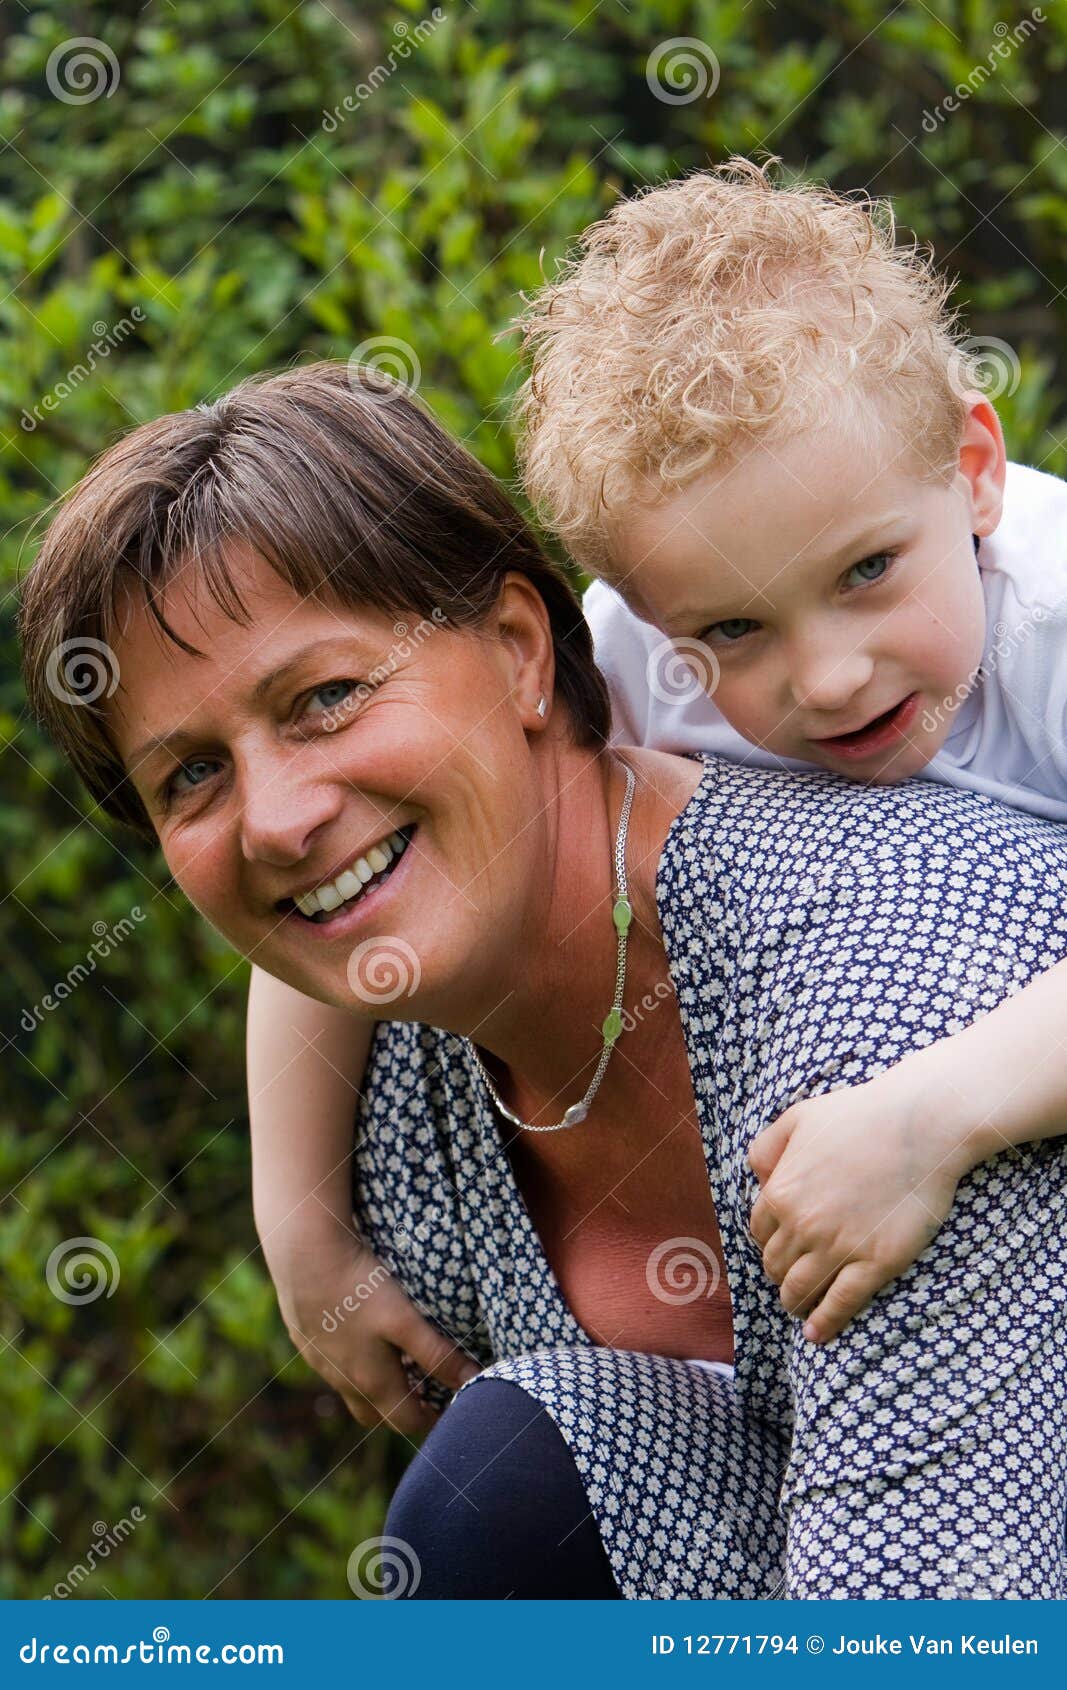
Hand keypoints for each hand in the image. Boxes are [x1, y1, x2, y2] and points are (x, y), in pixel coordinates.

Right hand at [273, 1228, 481, 1434]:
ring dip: (375, 1386)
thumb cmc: (359, 1287)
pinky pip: (331, 1363)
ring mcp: (319, 1361)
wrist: (302, 1254)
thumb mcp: (405, 1321)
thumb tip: (473, 1381)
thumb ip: (438, 1354)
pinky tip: (360, 1331)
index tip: (450, 1408)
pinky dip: (351, 1361)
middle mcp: (342, 1380)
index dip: (432, 1420)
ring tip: (398, 1361)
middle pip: (376, 1415)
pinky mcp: (304, 1337)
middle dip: (402, 1410)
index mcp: (370, 1382)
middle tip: (427, 1390)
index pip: (406, 1422)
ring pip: (351, 1389)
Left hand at [747, 1061, 974, 1343]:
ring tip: (799, 1307)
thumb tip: (757, 1179)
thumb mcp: (798, 1117)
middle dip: (780, 1274)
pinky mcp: (875, 1263)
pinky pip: (840, 1304)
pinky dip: (825, 1324)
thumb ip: (767, 1147)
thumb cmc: (860, 1115)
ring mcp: (839, 1247)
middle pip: (776, 1266)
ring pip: (801, 1290)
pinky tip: (817, 1335)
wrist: (920, 1124)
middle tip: (791, 1279)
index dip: (769, 1243)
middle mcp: (803, 1225)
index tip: (780, 1248)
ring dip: (795, 1302)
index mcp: (781, 1192)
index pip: (760, 1234)